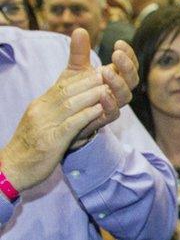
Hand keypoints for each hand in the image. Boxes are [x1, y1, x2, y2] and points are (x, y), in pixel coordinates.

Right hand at [0, 30, 106, 190]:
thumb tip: (73, 99)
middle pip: (66, 90)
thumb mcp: (40, 123)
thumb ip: (55, 110)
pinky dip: (86, 115)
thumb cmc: (29, 147)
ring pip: (70, 103)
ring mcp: (45, 125)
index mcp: (39, 105)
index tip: (98, 71)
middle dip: (89, 81)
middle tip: (108, 74)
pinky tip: (99, 110)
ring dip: (91, 95)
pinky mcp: (51, 141)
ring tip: (107, 88)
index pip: (61, 85)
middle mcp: (41, 111)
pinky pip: (70, 124)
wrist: (11, 169)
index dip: (81, 77)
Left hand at [74, 39, 139, 145]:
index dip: (129, 54)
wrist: (63, 114)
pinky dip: (110, 103)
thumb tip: (79, 30)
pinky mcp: (104, 119)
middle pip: (133, 79)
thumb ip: (79, 51)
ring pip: (126, 95)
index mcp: (116, 77)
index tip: (119, 43)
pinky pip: (113, 112)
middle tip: (116, 54)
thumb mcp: (75, 68)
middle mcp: (118, 90)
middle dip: (127, 66)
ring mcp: (113, 104)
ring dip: (118, 83)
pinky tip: (102, 93)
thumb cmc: (74, 90)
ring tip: (106, 72)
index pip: (130, 64)